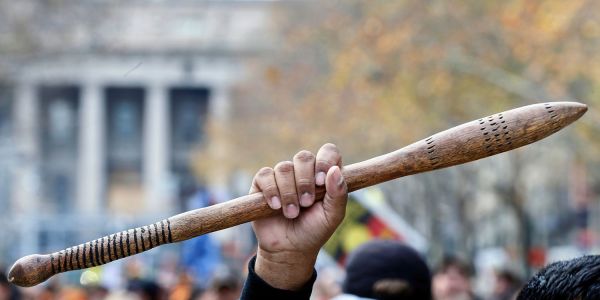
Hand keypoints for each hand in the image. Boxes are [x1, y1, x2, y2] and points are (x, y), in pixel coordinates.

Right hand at [249, 143, 347, 289]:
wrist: (288, 249)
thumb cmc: (313, 231)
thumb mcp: (332, 216)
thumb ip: (338, 194)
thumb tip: (335, 170)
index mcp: (324, 175)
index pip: (328, 152)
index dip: (325, 160)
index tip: (321, 181)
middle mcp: (303, 171)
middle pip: (304, 157)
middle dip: (305, 181)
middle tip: (306, 203)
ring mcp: (283, 176)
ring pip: (284, 168)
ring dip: (289, 193)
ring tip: (291, 213)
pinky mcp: (263, 183)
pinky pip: (265, 175)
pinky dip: (271, 191)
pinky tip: (275, 206)